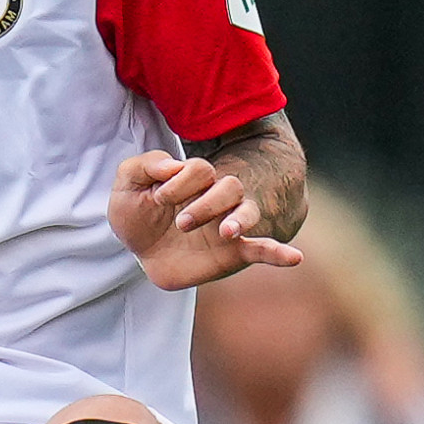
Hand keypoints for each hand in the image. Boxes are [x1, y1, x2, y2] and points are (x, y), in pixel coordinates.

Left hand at [110, 151, 299, 287]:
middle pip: (228, 187)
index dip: (179, 181)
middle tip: (180, 222)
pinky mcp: (232, 252)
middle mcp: (216, 198)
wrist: (142, 252)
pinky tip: (295, 258)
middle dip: (206, 202)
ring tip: (226, 231)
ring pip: (245, 212)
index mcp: (193, 179)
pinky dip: (278, 253)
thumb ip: (143, 166)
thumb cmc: (139, 213)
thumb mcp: (128, 184)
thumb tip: (170, 166)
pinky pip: (261, 250)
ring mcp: (227, 224)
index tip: (157, 198)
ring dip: (238, 219)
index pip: (199, 170)